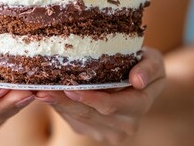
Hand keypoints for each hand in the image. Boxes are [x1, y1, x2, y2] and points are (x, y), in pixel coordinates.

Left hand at [35, 47, 164, 144]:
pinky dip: (60, 106)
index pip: (111, 105)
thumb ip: (149, 69)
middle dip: (65, 101)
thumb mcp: (155, 61)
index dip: (91, 98)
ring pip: (77, 117)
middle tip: (43, 89)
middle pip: (89, 114)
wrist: (142, 83)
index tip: (70, 88)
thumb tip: (138, 81)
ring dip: (57, 104)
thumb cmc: (146, 66)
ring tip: (39, 90)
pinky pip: (71, 119)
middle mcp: (124, 125)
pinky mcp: (91, 131)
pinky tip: (48, 93)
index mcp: (139, 107)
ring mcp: (107, 132)